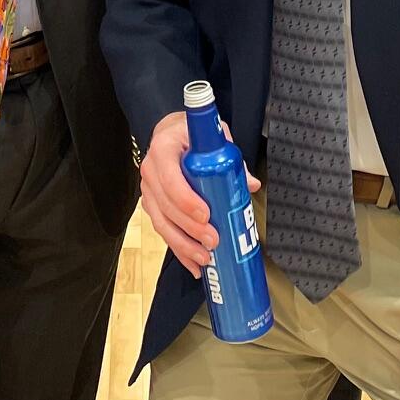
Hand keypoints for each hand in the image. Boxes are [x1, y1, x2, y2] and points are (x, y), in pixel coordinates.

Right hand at [137, 110, 258, 278]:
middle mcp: (151, 172)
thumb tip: (250, 184)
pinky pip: (163, 232)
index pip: (170, 179)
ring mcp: (149, 191)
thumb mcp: (213, 138)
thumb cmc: (190, 135)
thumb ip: (231, 159)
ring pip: (162, 224)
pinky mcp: (152, 206)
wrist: (169, 134)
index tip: (205, 214)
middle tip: (213, 241)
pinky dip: (179, 250)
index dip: (186, 200)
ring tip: (205, 258)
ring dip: (184, 245)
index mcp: (163, 150)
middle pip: (167, 207)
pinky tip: (194, 265)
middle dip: (190, 229)